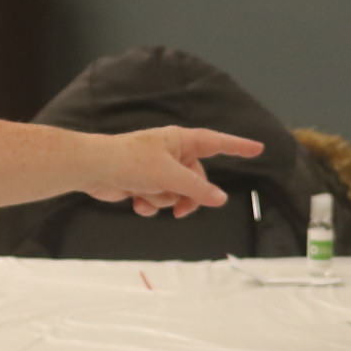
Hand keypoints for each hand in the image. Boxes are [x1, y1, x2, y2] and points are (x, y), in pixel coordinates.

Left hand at [81, 126, 265, 215]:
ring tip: (147, 194)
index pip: (217, 143)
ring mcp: (157, 169)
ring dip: (164, 200)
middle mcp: (171, 153)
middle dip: (188, 196)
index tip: (258, 148)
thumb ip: (197, 188)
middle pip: (197, 180)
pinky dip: (150, 204)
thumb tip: (220, 198)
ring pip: (177, 193)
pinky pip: (159, 200)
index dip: (238, 146)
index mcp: (180, 141)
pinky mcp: (143, 183)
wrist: (92, 168)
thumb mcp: (170, 175)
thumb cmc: (129, 161)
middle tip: (181, 208)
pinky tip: (136, 201)